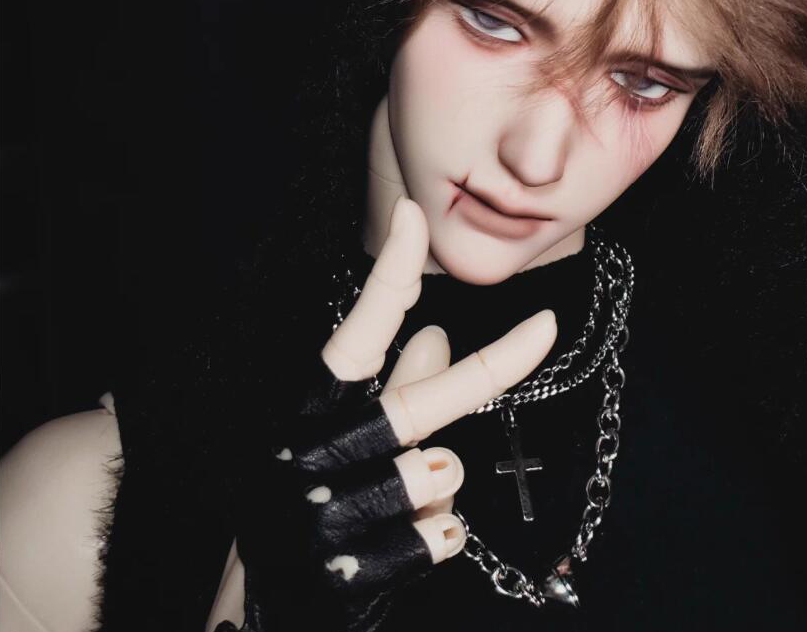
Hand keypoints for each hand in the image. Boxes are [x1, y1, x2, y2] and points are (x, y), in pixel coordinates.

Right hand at [250, 196, 556, 631]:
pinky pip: (444, 533)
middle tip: (546, 324)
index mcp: (310, 411)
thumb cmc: (309, 507)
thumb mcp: (341, 441)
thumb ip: (393, 392)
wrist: (260, 614)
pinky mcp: (352, 574)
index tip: (413, 215)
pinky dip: (437, 534)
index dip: (387, 272)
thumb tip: (435, 336)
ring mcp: (328, 517)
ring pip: (441, 472)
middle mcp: (313, 454)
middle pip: (420, 399)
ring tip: (403, 501)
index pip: (356, 332)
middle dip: (491, 366)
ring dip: (439, 486)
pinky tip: (398, 544)